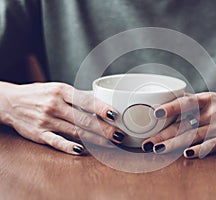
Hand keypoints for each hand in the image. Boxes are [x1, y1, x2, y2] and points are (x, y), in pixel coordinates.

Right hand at [0, 82, 125, 154]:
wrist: (10, 101)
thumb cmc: (38, 94)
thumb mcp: (57, 88)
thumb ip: (76, 97)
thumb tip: (99, 104)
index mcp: (61, 91)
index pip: (86, 101)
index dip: (102, 109)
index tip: (115, 115)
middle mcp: (54, 105)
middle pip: (84, 120)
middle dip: (104, 129)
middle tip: (119, 135)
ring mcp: (46, 120)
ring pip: (75, 132)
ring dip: (94, 139)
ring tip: (110, 143)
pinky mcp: (39, 133)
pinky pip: (56, 141)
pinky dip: (69, 146)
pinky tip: (81, 150)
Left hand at [142, 92, 215, 157]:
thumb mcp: (214, 97)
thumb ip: (194, 100)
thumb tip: (172, 99)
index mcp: (207, 99)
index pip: (185, 103)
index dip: (170, 108)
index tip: (155, 113)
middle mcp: (213, 112)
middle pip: (184, 124)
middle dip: (164, 134)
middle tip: (148, 142)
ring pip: (193, 136)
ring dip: (174, 144)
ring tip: (158, 150)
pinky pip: (210, 145)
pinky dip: (198, 150)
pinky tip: (186, 154)